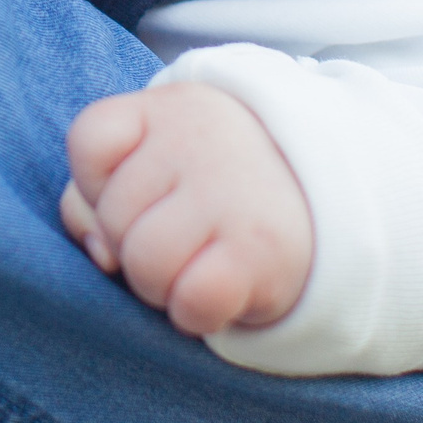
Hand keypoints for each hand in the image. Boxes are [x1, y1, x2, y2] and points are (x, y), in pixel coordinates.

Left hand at [58, 82, 313, 337]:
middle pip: (111, 217)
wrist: (332, 202)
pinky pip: (192, 300)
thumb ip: (100, 196)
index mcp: (168, 108)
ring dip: (160, 286)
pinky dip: (196, 314)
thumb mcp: (159, 163)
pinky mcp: (261, 249)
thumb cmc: (219, 186)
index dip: (96, 185)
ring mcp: (231, 192)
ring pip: (145, 264)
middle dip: (131, 246)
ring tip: (195, 267)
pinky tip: (221, 293)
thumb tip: (99, 254)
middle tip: (178, 239)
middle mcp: (198, 140)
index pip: (89, 140)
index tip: (141, 194)